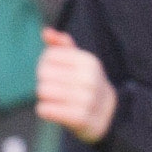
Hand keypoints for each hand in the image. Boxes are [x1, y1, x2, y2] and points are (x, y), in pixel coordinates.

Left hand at [37, 29, 117, 144]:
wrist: (108, 116)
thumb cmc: (87, 85)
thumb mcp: (79, 62)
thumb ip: (62, 45)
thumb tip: (46, 32)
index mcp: (89, 61)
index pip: (49, 56)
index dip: (45, 64)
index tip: (56, 73)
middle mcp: (90, 79)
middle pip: (44, 73)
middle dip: (44, 81)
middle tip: (55, 89)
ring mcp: (87, 100)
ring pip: (43, 91)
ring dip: (44, 97)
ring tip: (55, 100)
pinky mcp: (79, 119)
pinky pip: (45, 110)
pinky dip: (44, 111)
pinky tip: (53, 111)